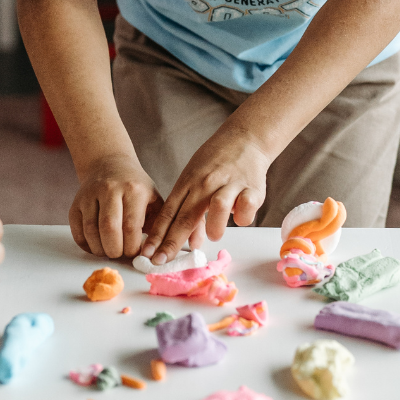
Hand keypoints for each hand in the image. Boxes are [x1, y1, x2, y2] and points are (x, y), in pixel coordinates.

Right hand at [70, 154, 163, 258]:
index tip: (135, 253)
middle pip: (109, 229)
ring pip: (90, 231)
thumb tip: (153, 251)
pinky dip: (86, 245)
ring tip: (109, 250)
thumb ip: (157, 223)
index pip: (131, 226)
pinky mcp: (76, 203)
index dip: (132, 247)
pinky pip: (77, 231)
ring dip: (100, 249)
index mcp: (133, 189)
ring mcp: (90, 195)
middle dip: (115, 250)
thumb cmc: (135, 186)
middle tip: (120, 254)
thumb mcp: (153, 198)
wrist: (110, 164)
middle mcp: (110, 189)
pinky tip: (97, 245)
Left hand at [140, 126, 269, 264]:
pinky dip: (242, 218)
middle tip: (161, 261)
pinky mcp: (252, 189)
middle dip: (171, 242)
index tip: (147, 254)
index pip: (169, 212)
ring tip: (214, 234)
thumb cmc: (217, 162)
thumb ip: (190, 207)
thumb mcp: (194, 177)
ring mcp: (229, 185)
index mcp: (189, 182)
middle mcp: (206, 184)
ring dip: (214, 228)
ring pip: (217, 208)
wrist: (246, 138)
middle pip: (186, 217)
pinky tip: (240, 215)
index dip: (157, 235)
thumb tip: (190, 242)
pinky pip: (246, 210)